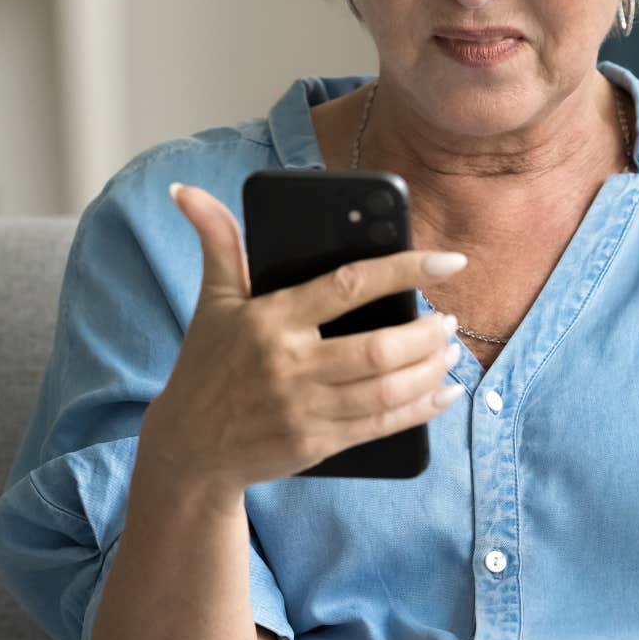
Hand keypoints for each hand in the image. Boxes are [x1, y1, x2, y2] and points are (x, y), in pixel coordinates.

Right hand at [136, 182, 470, 494]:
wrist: (189, 448)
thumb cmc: (206, 366)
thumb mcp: (213, 302)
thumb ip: (217, 243)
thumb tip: (188, 191)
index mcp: (271, 319)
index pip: (350, 285)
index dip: (404, 270)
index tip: (448, 262)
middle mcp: (290, 364)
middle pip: (379, 348)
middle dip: (427, 334)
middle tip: (448, 319)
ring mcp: (304, 409)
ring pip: (387, 389)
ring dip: (430, 369)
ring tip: (450, 350)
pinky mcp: (316, 444)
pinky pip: (381, 426)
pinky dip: (422, 410)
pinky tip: (444, 394)